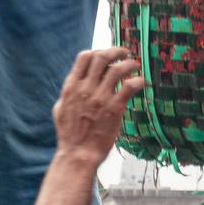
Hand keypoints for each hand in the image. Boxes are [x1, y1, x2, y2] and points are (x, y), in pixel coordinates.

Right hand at [52, 47, 142, 165]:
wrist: (79, 153)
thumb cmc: (70, 134)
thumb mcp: (61, 108)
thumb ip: (69, 93)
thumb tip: (75, 83)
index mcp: (71, 86)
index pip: (84, 57)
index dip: (98, 51)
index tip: (108, 54)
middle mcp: (85, 88)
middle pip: (101, 58)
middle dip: (116, 51)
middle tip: (125, 53)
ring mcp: (100, 97)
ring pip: (117, 69)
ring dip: (129, 64)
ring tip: (135, 65)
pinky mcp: (114, 108)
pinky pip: (129, 87)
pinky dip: (138, 81)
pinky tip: (142, 82)